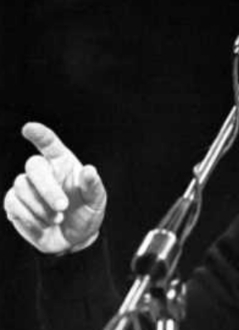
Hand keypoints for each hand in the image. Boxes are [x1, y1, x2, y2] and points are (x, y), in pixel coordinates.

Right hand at [3, 122, 106, 253]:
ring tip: (57, 219)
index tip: (29, 128)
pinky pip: (13, 204)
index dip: (40, 135)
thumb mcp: (96, 201)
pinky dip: (30, 217)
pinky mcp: (14, 204)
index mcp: (63, 164)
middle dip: (47, 188)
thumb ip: (93, 186)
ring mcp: (26, 187)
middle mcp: (44, 172)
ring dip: (40, 207)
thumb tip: (89, 170)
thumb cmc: (87, 213)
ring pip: (21, 186)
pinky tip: (43, 224)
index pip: (50, 144)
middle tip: (63, 206)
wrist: (74, 239)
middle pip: (33, 166)